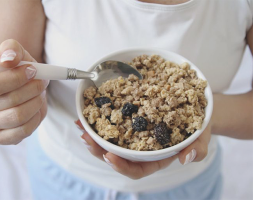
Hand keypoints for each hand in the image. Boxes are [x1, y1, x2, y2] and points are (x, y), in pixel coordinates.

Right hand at [0, 39, 48, 144]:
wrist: (26, 87)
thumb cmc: (19, 70)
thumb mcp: (17, 54)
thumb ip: (11, 49)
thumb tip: (7, 59)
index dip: (16, 78)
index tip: (33, 70)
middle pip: (8, 102)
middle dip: (32, 89)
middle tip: (42, 82)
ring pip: (17, 117)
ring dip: (36, 102)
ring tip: (40, 94)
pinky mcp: (0, 137)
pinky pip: (22, 132)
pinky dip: (35, 118)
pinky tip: (35, 109)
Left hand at [75, 120, 210, 179]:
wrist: (195, 110)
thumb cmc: (198, 128)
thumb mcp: (202, 137)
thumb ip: (198, 150)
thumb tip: (186, 158)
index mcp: (156, 159)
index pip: (136, 170)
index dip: (121, 166)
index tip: (108, 157)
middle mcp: (142, 150)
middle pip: (117, 156)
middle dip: (98, 149)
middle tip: (85, 138)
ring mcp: (135, 136)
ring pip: (111, 141)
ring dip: (94, 134)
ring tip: (81, 124)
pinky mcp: (131, 121)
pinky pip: (113, 124)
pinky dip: (100, 120)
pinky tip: (89, 113)